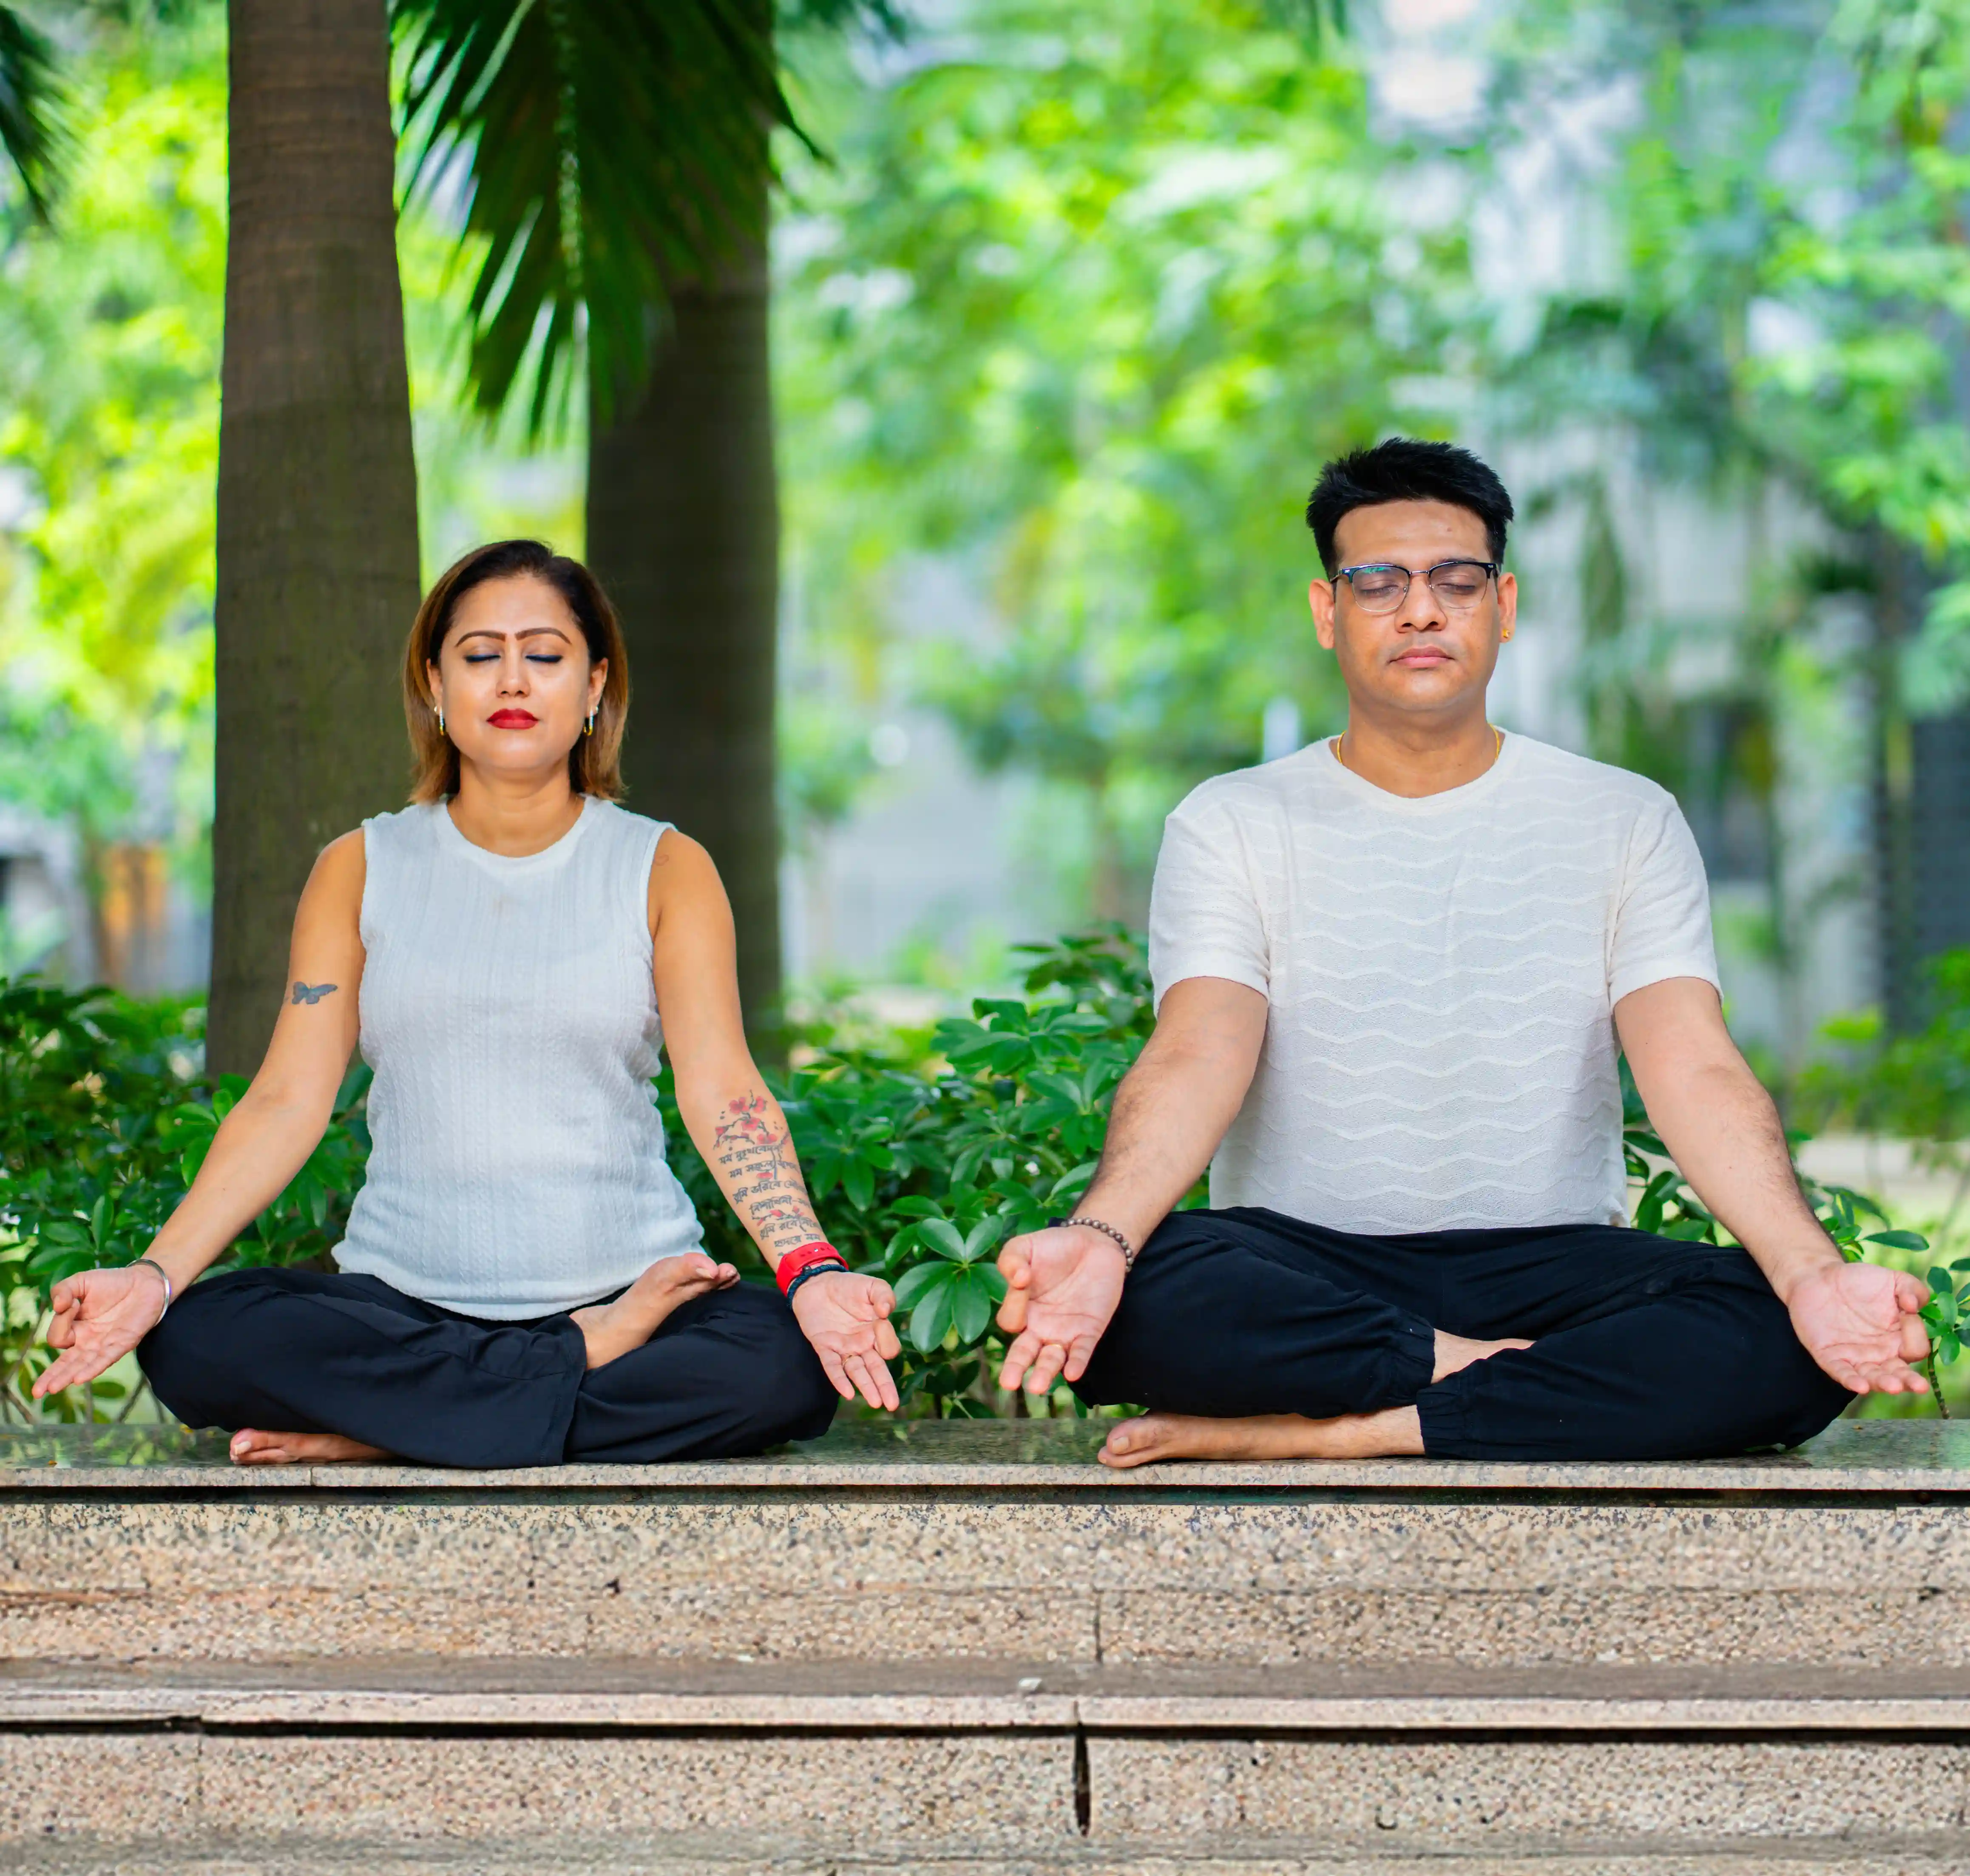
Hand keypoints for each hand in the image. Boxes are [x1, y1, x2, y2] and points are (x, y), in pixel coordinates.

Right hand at [33, 1264, 169, 1399]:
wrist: (144, 1282)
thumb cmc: (111, 1283)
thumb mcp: (81, 1281)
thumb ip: (62, 1290)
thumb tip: (57, 1306)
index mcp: (74, 1328)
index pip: (58, 1336)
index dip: (61, 1320)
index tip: (74, 1303)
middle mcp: (87, 1341)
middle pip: (65, 1364)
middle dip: (50, 1377)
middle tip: (36, 1392)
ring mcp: (104, 1344)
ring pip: (82, 1365)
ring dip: (67, 1377)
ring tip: (53, 1389)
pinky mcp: (123, 1343)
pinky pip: (106, 1359)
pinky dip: (93, 1368)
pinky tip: (79, 1379)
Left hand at [792, 1272, 900, 1410]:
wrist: (818, 1283)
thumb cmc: (849, 1286)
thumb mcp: (872, 1286)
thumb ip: (885, 1295)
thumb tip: (886, 1313)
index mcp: (877, 1332)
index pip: (889, 1347)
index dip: (887, 1340)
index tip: (881, 1320)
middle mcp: (862, 1344)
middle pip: (876, 1369)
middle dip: (885, 1387)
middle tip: (893, 1405)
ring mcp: (843, 1347)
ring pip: (857, 1372)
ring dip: (866, 1387)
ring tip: (876, 1403)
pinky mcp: (824, 1347)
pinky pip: (832, 1367)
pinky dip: (839, 1379)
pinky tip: (846, 1393)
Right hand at [995, 1224, 1126, 1396]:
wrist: (1094, 1243)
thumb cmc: (1054, 1247)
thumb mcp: (1024, 1246)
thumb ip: (1010, 1260)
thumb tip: (1017, 1279)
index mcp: (1020, 1309)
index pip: (1010, 1321)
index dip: (1013, 1307)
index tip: (1021, 1281)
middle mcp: (1039, 1327)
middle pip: (1024, 1354)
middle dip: (1015, 1368)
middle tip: (1009, 1383)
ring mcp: (1064, 1332)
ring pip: (1051, 1359)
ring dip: (1045, 1373)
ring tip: (1037, 1387)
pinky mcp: (1089, 1330)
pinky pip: (1081, 1351)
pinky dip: (1077, 1362)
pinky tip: (1072, 1372)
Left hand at [1785, 1260, 1931, 1393]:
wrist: (1817, 1277)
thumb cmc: (1859, 1280)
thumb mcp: (1891, 1279)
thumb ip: (1912, 1288)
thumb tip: (1915, 1305)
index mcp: (1899, 1338)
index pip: (1916, 1348)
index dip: (1916, 1334)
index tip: (1907, 1313)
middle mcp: (1881, 1353)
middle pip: (1899, 1374)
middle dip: (1909, 1381)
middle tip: (1919, 1386)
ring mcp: (1855, 1357)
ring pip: (1873, 1377)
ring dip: (1883, 1383)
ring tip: (1893, 1386)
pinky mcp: (1830, 1356)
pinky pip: (1841, 1372)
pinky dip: (1850, 1380)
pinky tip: (1860, 1386)